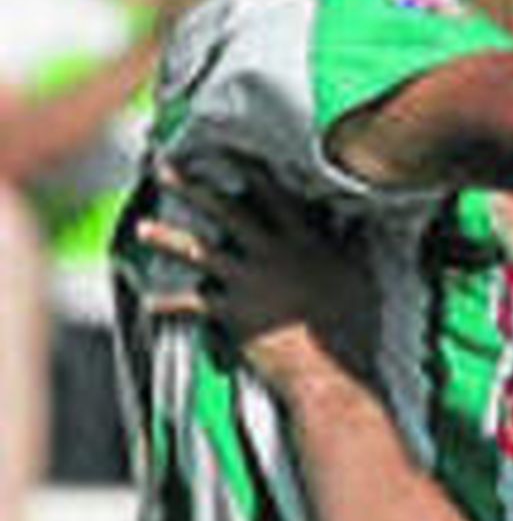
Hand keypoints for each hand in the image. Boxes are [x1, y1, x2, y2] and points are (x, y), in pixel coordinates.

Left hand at [134, 158, 375, 384]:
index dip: (249, 167)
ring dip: (167, 238)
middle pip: (225, 211)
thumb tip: (360, 220)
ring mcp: (248, 282)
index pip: (273, 193)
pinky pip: (193, 305)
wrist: (331, 374)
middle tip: (164, 169)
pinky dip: (169, 305)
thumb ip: (354, 245)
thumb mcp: (361, 278)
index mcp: (302, 241)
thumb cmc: (353, 330)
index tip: (227, 147)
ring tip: (143, 227)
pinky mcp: (233, 313)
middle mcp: (271, 254)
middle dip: (192, 187)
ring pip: (200, 251)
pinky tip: (149, 303)